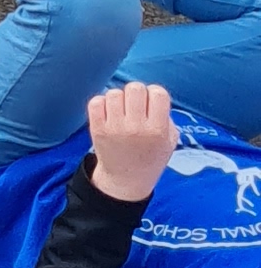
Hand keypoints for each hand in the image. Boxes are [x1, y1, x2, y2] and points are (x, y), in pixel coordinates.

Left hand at [86, 77, 177, 206]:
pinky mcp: (97, 129)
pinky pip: (96, 102)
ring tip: (122, 112)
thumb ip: (166, 117)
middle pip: (135, 88)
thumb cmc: (150, 156)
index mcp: (158, 131)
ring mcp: (115, 128)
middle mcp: (136, 128)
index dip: (155, 94)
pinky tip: (108, 113)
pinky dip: (102, 103)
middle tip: (135, 106)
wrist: (126, 179)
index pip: (159, 93)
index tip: (151, 103)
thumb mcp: (169, 141)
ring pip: (114, 93)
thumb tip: (152, 95)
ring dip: (118, 99)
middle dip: (136, 93)